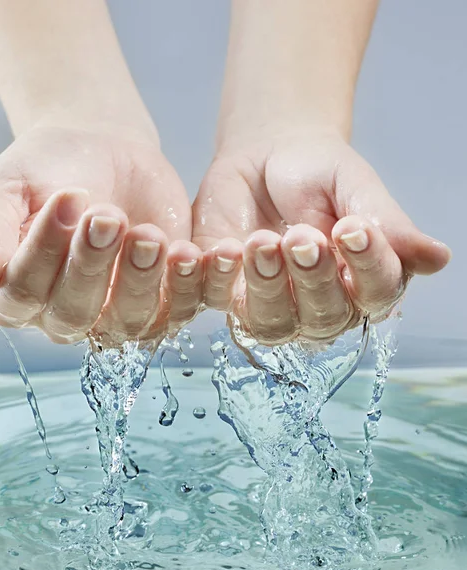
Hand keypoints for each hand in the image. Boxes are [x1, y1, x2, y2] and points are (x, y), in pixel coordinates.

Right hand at [0, 125, 201, 344]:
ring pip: (127, 320)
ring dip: (140, 278)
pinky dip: (187, 287)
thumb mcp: (4, 188)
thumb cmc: (46, 171)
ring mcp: (115, 315)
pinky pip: (177, 311)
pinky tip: (188, 253)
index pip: (23, 294)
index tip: (66, 199)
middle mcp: (63, 315)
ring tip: (148, 232)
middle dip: (91, 264)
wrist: (102, 150)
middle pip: (74, 314)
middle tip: (108, 215)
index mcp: (15, 294)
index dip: (44, 252)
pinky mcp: (162, 302)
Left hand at [193, 131, 450, 344]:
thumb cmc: (318, 173)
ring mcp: (272, 306)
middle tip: (302, 235)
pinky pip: (221, 301)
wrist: (265, 156)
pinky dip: (221, 280)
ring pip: (273, 323)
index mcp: (363, 283)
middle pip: (325, 319)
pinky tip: (226, 249)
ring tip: (263, 240)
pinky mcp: (227, 293)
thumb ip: (386, 222)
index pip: (376, 293)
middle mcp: (321, 306)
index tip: (353, 228)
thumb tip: (439, 258)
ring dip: (268, 285)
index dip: (367, 267)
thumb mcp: (353, 186)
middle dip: (313, 278)